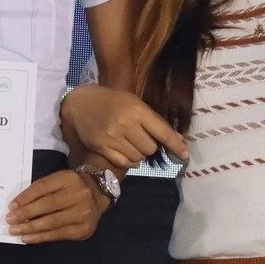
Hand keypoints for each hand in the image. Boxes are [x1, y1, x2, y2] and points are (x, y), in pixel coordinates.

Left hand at [6, 169, 109, 243]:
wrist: (98, 194)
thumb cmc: (70, 188)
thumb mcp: (57, 181)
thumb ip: (40, 191)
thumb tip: (17, 207)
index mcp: (68, 178)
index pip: (43, 187)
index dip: (25, 197)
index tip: (11, 206)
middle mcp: (79, 194)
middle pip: (47, 205)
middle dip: (25, 214)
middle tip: (9, 220)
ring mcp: (84, 212)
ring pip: (52, 222)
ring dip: (30, 228)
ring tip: (15, 231)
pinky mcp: (85, 228)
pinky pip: (59, 234)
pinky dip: (41, 237)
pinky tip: (28, 238)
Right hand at [60, 84, 187, 170]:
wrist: (79, 103)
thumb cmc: (112, 100)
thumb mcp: (134, 103)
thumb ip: (155, 121)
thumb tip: (178, 139)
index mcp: (136, 109)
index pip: (162, 132)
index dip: (175, 145)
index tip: (184, 155)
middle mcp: (125, 124)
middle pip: (150, 148)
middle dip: (150, 146)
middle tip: (141, 138)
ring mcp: (112, 137)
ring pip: (138, 157)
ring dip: (139, 154)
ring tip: (130, 143)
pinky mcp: (101, 147)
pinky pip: (124, 163)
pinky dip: (129, 161)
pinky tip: (124, 151)